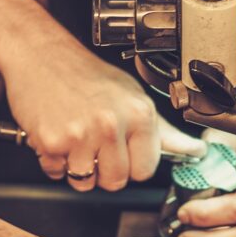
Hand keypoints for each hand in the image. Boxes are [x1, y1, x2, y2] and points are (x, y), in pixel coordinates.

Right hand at [2, 42, 204, 192]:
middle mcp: (112, 124)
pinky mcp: (52, 142)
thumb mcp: (131, 95)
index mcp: (138, 113)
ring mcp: (81, 135)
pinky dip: (53, 160)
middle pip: (116, 181)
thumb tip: (194, 151)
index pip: (145, 169)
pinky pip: (55, 173)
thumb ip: (160, 130)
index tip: (122, 149)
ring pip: (85, 182)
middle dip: (103, 169)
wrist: (41, 53)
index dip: (132, 163)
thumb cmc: (85, 74)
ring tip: (75, 136)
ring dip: (76, 167)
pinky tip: (57, 133)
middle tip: (94, 141)